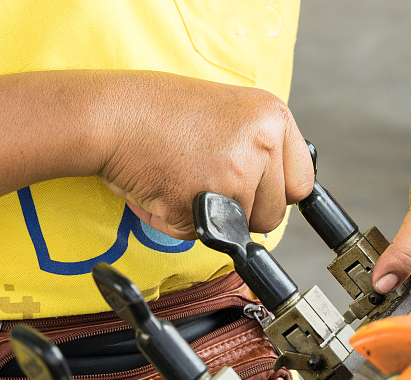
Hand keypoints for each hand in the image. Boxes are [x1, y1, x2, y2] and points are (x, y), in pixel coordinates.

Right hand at [99, 72, 313, 238]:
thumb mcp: (230, 112)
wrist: (109, 114)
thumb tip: (283, 187)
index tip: (255, 187)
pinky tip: (168, 187)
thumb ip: (261, 146)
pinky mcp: (209, 207)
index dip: (274, 191)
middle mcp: (263, 144)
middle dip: (244, 209)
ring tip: (186, 177)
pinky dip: (184, 223)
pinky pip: (207, 236)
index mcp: (274, 116)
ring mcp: (237, 176)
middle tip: (208, 179)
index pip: (301, 183)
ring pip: (244, 229)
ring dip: (216, 217)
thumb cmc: (159, 111)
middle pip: (275, 213)